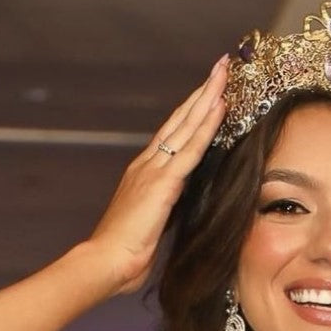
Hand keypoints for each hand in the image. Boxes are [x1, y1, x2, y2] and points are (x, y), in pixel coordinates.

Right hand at [88, 56, 228, 294]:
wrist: (106, 263)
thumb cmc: (124, 257)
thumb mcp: (149, 229)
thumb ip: (162, 214)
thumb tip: (174, 215)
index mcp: (144, 175)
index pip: (173, 136)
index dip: (191, 113)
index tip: (208, 93)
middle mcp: (148, 165)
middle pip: (180, 121)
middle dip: (202, 92)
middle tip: (221, 66)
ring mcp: (154, 171)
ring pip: (187, 126)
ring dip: (207, 97)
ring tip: (224, 73)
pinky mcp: (163, 183)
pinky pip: (191, 148)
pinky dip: (207, 126)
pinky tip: (220, 107)